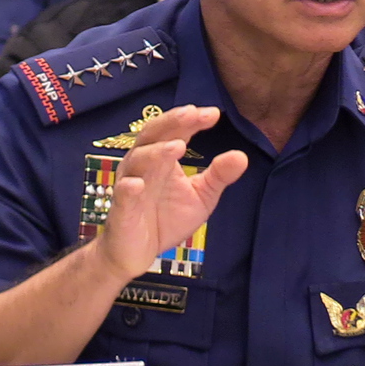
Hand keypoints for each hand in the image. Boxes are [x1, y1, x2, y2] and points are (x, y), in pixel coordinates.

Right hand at [94, 105, 247, 280]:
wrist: (138, 252)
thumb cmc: (167, 218)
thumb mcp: (201, 196)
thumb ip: (218, 175)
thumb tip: (242, 155)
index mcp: (163, 157)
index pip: (176, 131)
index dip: (192, 121)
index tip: (213, 114)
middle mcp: (144, 164)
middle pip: (153, 135)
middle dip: (172, 123)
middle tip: (191, 113)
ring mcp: (130, 184)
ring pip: (139, 160)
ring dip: (157, 152)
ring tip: (178, 146)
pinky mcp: (121, 209)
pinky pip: (123, 195)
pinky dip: (129, 187)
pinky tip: (138, 184)